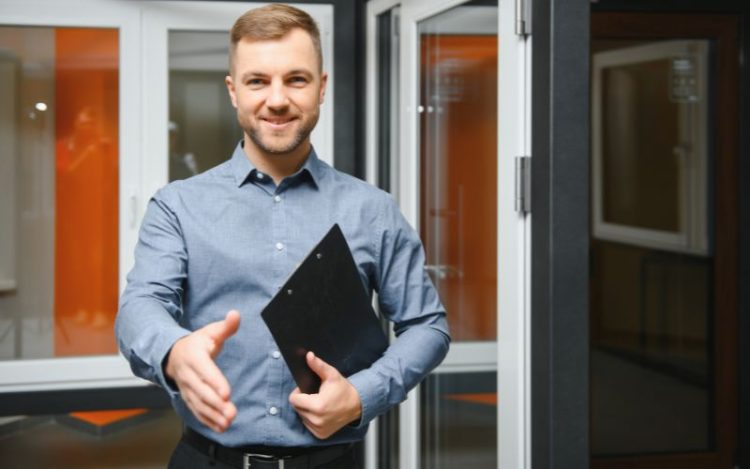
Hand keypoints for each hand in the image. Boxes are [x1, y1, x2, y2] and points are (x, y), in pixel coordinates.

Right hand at [165, 310, 239, 432]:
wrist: (172, 355)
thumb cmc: (196, 343)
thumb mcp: (210, 332)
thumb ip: (226, 326)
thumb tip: (236, 314)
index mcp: (194, 357)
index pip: (205, 371)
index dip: (215, 382)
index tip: (227, 393)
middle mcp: (188, 375)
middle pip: (201, 391)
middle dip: (216, 404)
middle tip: (232, 413)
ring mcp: (186, 388)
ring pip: (198, 404)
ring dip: (213, 416)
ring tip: (228, 423)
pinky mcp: (188, 398)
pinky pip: (196, 412)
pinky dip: (207, 421)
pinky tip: (221, 428)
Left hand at [288, 352, 361, 438]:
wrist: (358, 405)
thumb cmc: (343, 389)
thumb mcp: (332, 375)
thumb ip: (318, 365)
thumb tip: (308, 355)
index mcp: (317, 405)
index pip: (293, 399)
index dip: (298, 392)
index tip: (307, 390)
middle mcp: (317, 420)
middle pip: (297, 408)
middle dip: (303, 401)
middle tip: (315, 395)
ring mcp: (319, 429)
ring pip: (302, 417)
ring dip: (307, 410)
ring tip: (319, 404)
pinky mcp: (321, 435)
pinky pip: (308, 425)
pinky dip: (312, 419)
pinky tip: (322, 413)